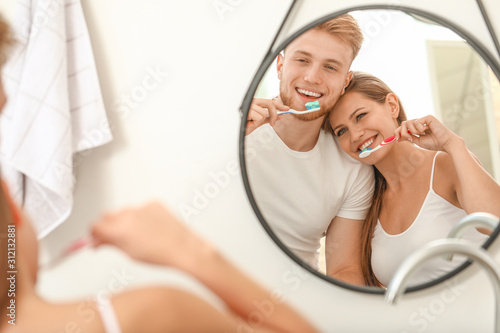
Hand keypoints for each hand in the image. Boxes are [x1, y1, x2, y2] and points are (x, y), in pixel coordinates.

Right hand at [91, 202, 210, 272]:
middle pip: (107, 216)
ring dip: (124, 220)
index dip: (94, 234)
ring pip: (124, 211)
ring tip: (137, 235)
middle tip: (114, 238)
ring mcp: (142, 207)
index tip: (97, 239)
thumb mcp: (128, 254)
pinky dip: (140, 216)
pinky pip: (140, 208)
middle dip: (108, 226)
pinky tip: (149, 228)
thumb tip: (98, 241)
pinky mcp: (153, 203)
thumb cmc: (160, 254)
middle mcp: (129, 214)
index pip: (95, 225)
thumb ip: (109, 244)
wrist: (182, 247)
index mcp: (120, 229)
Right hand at [245, 98, 287, 134]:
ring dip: (259, 121)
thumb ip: (268, 118)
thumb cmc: (243, 125)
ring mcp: (249, 104)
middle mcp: (252, 101)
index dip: (279, 105)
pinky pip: (259, 117)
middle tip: (272, 123)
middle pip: (270, 103)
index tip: (287, 109)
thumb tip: (280, 116)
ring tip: (251, 123)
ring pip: (264, 113)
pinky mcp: (247, 109)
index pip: (269, 101)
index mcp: (255, 103)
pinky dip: (255, 123)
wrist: (235, 132)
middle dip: (274, 114)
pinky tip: (248, 123)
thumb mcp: (258, 122)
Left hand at [395, 115, 461, 151]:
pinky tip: (427, 130)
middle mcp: (420, 122)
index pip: (404, 127)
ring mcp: (424, 119)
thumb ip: (408, 138)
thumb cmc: (433, 143)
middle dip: (402, 132)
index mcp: (417, 128)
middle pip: (404, 123)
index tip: (396, 139)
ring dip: (413, 131)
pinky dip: (419, 128)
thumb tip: (397, 137)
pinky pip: (416, 122)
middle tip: (409, 139)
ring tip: (422, 134)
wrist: (445, 143)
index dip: (398, 132)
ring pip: (409, 122)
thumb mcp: (418, 141)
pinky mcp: (428, 117)